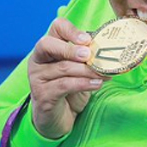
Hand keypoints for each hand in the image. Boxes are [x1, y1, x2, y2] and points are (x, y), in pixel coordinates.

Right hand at [26, 18, 107, 138]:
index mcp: (49, 48)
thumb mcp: (80, 70)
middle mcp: (39, 60)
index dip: (71, 30)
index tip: (88, 39)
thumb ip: (88, 57)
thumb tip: (109, 48)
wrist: (59, 118)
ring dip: (87, 70)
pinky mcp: (43, 95)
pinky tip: (97, 84)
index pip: (56, 28)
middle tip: (89, 55)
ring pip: (62, 68)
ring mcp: (37, 78)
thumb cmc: (71, 89)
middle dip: (71, 49)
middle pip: (48, 45)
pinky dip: (83, 84)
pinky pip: (64, 85)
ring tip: (105, 73)